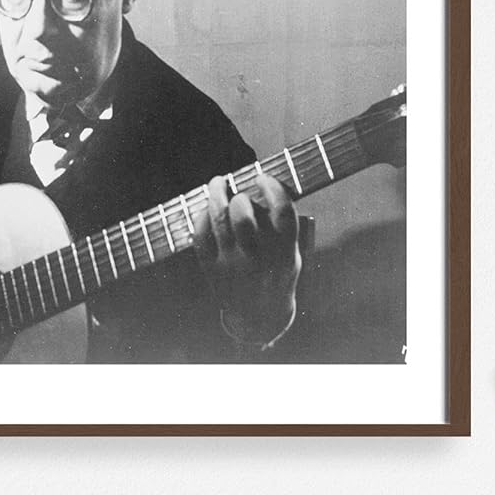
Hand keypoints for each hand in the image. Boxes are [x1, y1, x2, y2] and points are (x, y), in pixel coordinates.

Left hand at [191, 173, 301, 348]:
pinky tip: (207, 208)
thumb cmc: (277, 275)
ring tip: (217, 183)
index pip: (282, 214)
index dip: (272, 188)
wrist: (259, 316)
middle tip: (237, 190)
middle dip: (238, 196)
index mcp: (285, 254)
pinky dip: (202, 216)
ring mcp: (232, 265)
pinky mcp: (211, 269)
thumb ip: (282, 227)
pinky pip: (201, 235)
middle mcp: (258, 260)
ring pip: (218, 221)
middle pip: (243, 218)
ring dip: (216, 195)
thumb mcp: (292, 255)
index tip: (263, 177)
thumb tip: (263, 186)